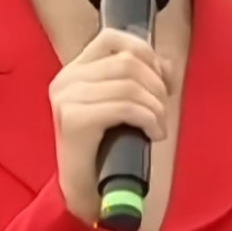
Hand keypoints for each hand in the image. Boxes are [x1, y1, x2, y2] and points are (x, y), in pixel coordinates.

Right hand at [49, 28, 172, 226]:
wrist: (83, 192)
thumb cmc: (105, 150)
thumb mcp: (124, 107)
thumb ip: (142, 80)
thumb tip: (166, 64)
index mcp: (74, 70)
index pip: (113, 38)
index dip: (146, 53)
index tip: (163, 80)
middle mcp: (65, 80)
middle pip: (127, 61)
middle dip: (157, 85)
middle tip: (163, 112)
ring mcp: (66, 99)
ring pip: (129, 84)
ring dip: (155, 106)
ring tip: (159, 126)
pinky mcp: (74, 120)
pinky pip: (124, 107)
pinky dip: (149, 118)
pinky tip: (153, 134)